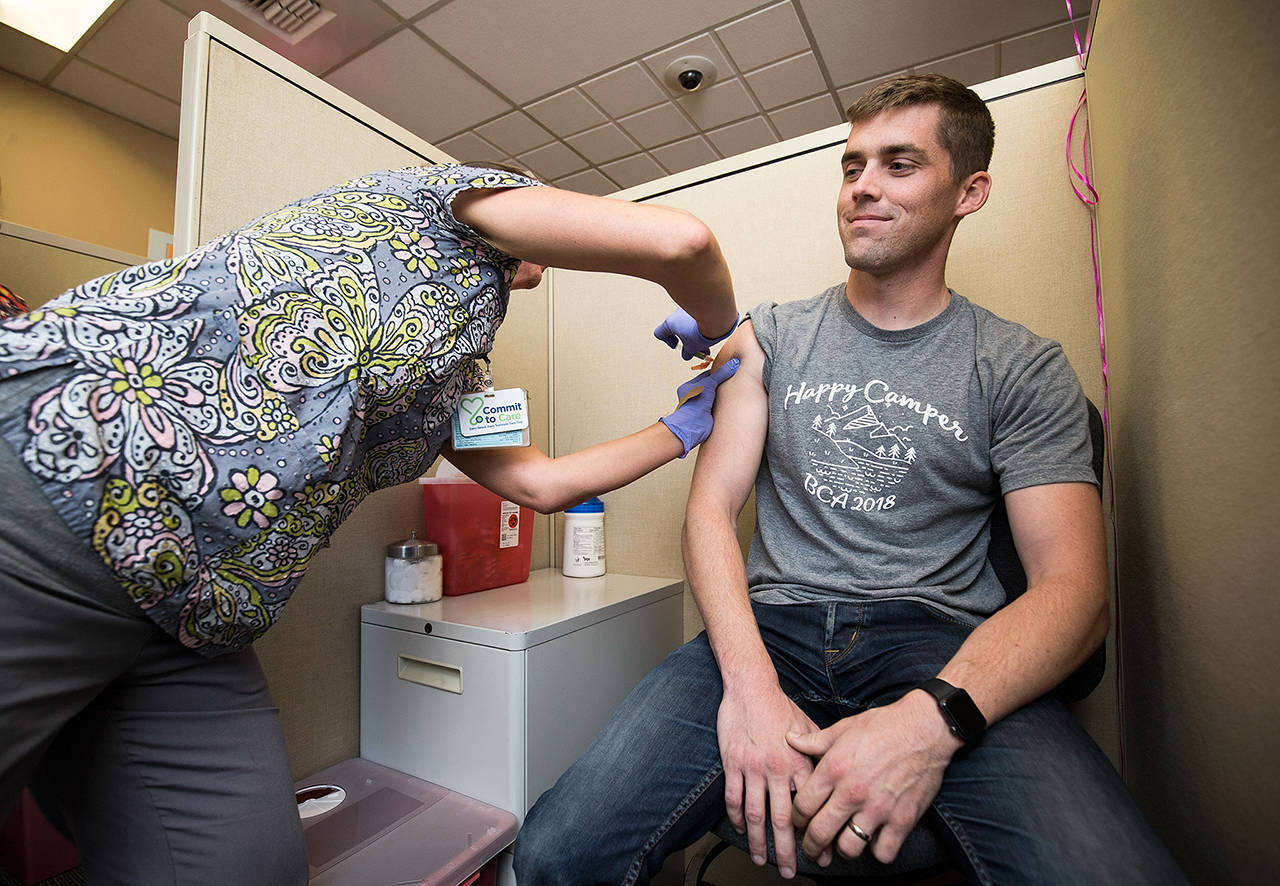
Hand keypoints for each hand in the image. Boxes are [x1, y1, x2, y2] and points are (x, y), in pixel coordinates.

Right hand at [653, 307, 738, 360]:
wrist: (716, 315)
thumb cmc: (701, 330)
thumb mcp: (692, 347)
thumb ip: (687, 352)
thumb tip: (687, 355)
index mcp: (670, 323)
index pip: (660, 333)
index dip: (668, 342)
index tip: (678, 345)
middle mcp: (677, 313)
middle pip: (679, 328)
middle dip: (689, 340)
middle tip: (698, 348)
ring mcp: (689, 307)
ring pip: (690, 323)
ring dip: (697, 334)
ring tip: (708, 343)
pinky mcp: (700, 304)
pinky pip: (699, 316)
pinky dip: (704, 324)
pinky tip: (713, 332)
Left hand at [660, 358, 739, 456]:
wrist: (693, 425)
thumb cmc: (694, 405)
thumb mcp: (708, 384)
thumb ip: (721, 374)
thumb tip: (733, 364)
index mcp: (689, 387)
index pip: (705, 376)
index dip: (716, 372)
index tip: (726, 369)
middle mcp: (694, 396)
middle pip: (710, 386)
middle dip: (720, 383)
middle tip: (732, 377)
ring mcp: (701, 405)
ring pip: (714, 396)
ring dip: (722, 393)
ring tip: (733, 388)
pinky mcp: (708, 414)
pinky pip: (717, 405)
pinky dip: (723, 402)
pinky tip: (730, 400)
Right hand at [718, 685, 818, 878]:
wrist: (751, 687)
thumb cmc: (780, 706)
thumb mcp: (808, 729)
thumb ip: (818, 754)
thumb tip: (833, 773)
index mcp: (799, 763)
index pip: (810, 807)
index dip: (816, 833)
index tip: (823, 854)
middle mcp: (777, 769)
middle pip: (783, 820)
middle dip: (787, 850)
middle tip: (791, 871)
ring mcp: (753, 768)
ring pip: (756, 815)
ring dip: (759, 842)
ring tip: (762, 859)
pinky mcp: (733, 764)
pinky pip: (734, 798)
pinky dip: (737, 818)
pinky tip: (741, 830)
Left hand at [787, 691, 961, 864]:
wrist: (924, 729)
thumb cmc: (884, 726)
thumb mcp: (843, 728)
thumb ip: (814, 741)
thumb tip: (791, 741)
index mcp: (833, 769)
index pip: (802, 806)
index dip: (796, 818)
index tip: (800, 821)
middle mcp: (852, 792)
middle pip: (819, 833)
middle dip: (811, 846)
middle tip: (812, 848)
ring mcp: (877, 808)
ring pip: (849, 848)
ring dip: (842, 850)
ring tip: (843, 844)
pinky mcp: (902, 819)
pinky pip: (883, 852)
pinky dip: (877, 851)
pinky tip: (875, 840)